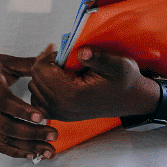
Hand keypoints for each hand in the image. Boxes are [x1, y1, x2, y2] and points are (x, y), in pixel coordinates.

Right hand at [0, 53, 56, 160]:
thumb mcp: (3, 62)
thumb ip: (30, 62)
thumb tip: (53, 51)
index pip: (4, 101)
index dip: (23, 111)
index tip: (42, 116)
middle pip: (6, 125)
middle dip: (31, 133)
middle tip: (54, 134)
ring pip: (4, 138)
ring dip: (28, 146)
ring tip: (50, 151)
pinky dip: (16, 152)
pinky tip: (34, 154)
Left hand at [28, 44, 159, 122]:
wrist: (132, 99)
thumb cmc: (125, 80)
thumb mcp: (118, 64)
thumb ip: (98, 58)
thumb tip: (82, 52)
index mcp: (72, 94)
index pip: (40, 70)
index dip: (48, 56)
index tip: (60, 50)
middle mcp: (62, 107)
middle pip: (34, 79)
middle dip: (44, 65)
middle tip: (59, 55)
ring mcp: (60, 114)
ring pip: (34, 89)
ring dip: (43, 76)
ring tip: (59, 68)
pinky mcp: (61, 115)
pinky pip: (39, 101)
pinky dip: (43, 89)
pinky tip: (56, 81)